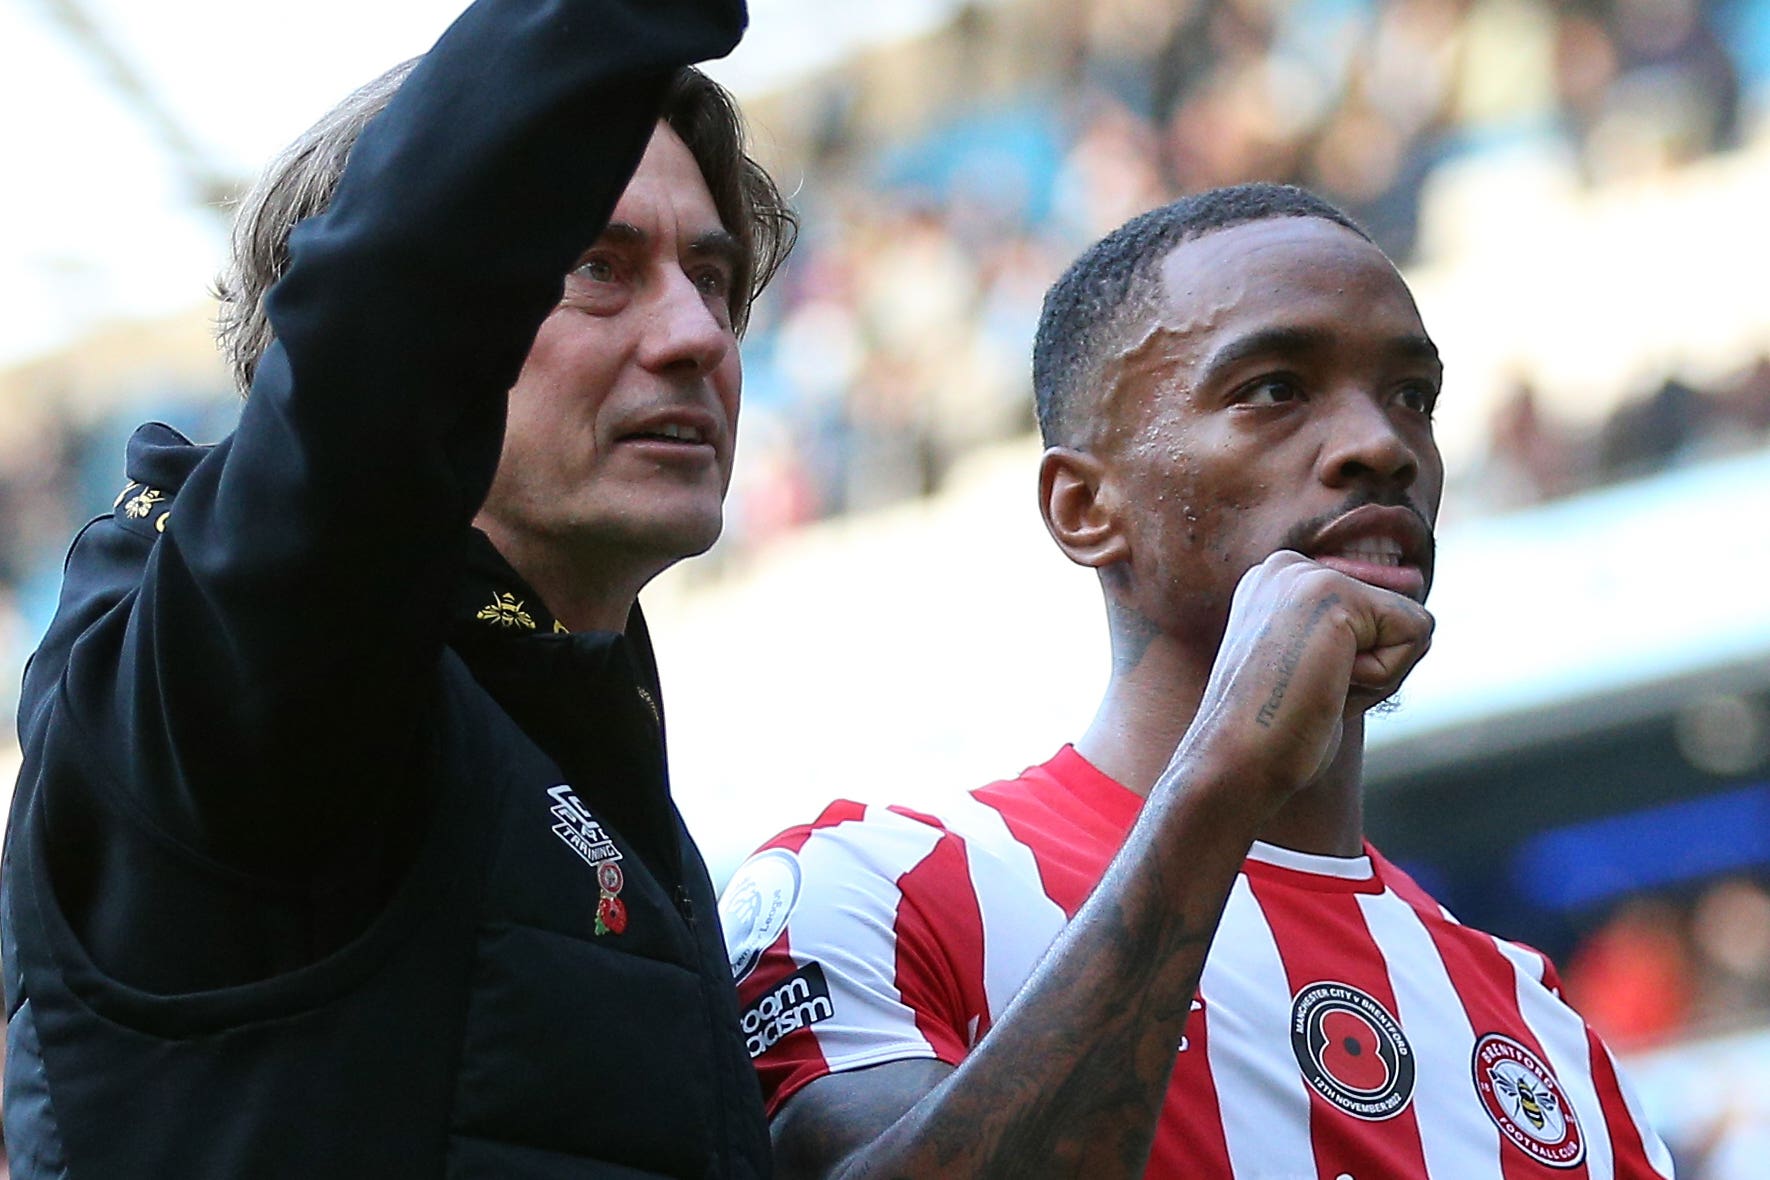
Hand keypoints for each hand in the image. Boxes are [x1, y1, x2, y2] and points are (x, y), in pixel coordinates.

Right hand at [1177, 550, 1433, 810]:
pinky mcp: (1333, 591)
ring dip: (1381, 674)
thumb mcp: (1316, 668)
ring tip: (1319, 687)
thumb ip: (1357, 628)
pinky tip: (1330, 683)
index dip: (1359, 667)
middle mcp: (1287, 568)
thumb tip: (1413, 577)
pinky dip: (1387, 675)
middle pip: (1396, 615)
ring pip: (1410, 623)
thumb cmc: (1277, 731)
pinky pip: (1416, 631)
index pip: (1374, 616)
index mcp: (1277, 584)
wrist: (1236, 759)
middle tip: (1312, 690)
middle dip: (1375, 667)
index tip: (1302, 686)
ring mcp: (1306, 574)